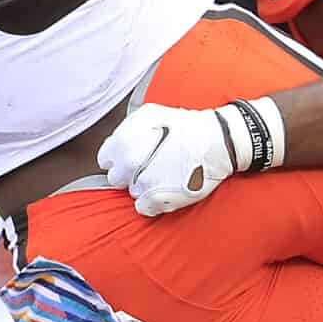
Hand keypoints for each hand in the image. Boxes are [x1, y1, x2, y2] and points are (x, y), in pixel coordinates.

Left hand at [100, 103, 250, 217]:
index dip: (118, 159)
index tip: (131, 159)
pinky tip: (166, 189)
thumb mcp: (150, 114)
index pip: (105, 159)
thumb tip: (116, 142)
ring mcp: (142, 182)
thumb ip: (126, 129)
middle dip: (129, 173)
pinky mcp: (156, 199)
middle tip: (149, 167)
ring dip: (143, 186)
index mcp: (124, 141)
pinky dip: (152, 203)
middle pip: (116, 178)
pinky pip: (142, 208)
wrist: (217, 141)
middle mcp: (129, 162)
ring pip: (131, 192)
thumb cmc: (186, 126)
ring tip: (164, 175)